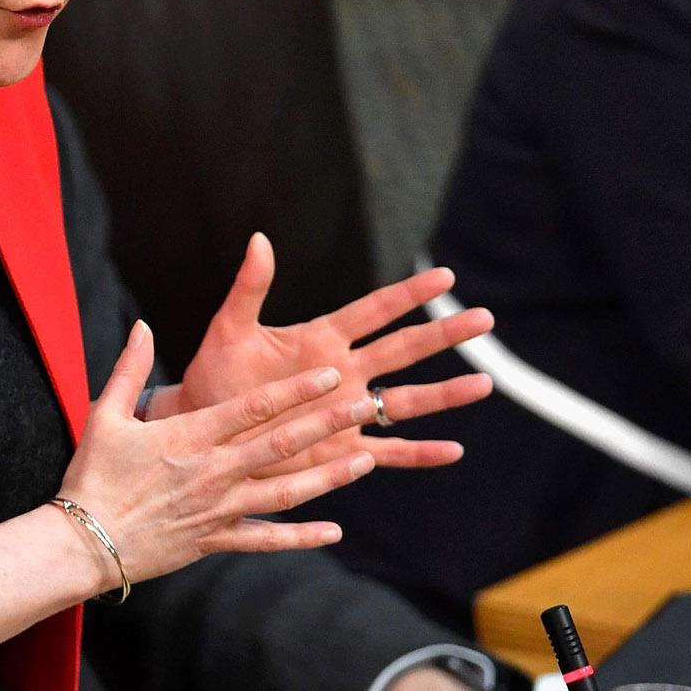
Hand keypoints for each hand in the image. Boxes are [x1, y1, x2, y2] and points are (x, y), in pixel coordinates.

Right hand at [57, 321, 378, 586]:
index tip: (330, 372)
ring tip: (366, 461)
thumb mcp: (104, 415)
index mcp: (190, 437)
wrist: (81, 543)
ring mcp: (219, 510)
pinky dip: (301, 537)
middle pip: (282, 444)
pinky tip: (333, 532)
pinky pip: (266, 540)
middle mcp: (214, 472)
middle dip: (328, 423)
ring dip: (329, 477)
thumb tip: (142, 325)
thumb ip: (129, 369)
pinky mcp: (215, 541)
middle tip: (366, 404)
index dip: (296, 389)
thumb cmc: (91, 476)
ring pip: (286, 493)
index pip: (255, 407)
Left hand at [161, 234, 493, 472]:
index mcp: (320, 339)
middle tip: (485, 319)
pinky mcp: (340, 449)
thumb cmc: (213, 378)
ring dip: (444, 393)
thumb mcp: (229, 331)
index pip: (375, 310)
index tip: (446, 276)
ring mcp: (347, 411)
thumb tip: (259, 238)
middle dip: (443, 335)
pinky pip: (388, 450)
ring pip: (406, 400)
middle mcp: (343, 373)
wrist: (205, 432)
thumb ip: (249, 289)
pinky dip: (420, 452)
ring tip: (484, 384)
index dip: (409, 293)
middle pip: (403, 349)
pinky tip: (454, 451)